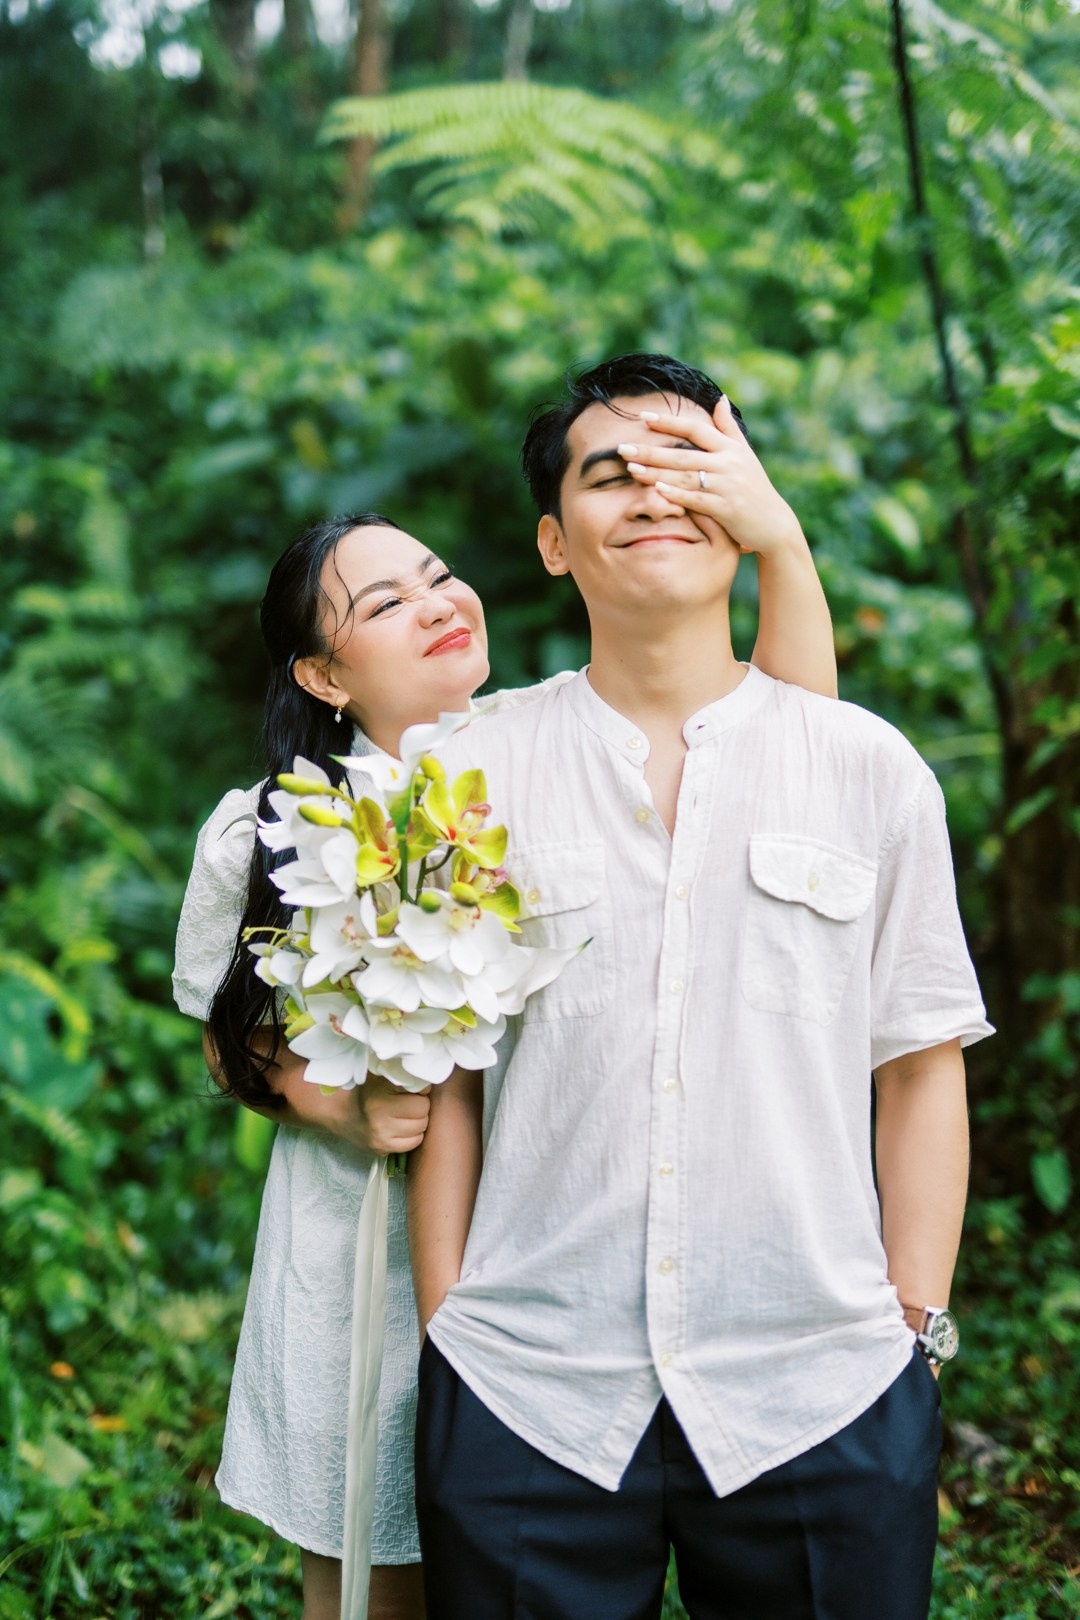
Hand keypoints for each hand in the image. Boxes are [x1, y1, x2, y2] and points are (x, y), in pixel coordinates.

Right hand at [320, 1076, 431, 1154]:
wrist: (343, 1114)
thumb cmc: (367, 1091)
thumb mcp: (382, 1077)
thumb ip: (403, 1075)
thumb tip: (428, 1080)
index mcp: (380, 1091)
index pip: (421, 1090)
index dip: (421, 1089)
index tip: (414, 1090)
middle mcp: (379, 1114)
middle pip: (423, 1110)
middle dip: (421, 1105)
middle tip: (412, 1103)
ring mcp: (380, 1135)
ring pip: (421, 1127)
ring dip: (419, 1121)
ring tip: (407, 1115)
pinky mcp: (381, 1148)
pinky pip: (413, 1143)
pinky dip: (413, 1135)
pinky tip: (403, 1128)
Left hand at [617, 395, 803, 558]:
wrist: (773, 523)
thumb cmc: (755, 487)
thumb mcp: (745, 455)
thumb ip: (728, 428)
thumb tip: (719, 399)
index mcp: (730, 448)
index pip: (695, 429)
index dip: (668, 422)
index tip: (642, 417)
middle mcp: (728, 463)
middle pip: (683, 453)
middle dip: (650, 451)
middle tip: (623, 448)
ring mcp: (728, 486)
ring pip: (685, 476)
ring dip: (656, 472)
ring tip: (631, 469)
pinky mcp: (726, 508)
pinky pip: (697, 499)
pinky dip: (676, 494)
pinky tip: (656, 489)